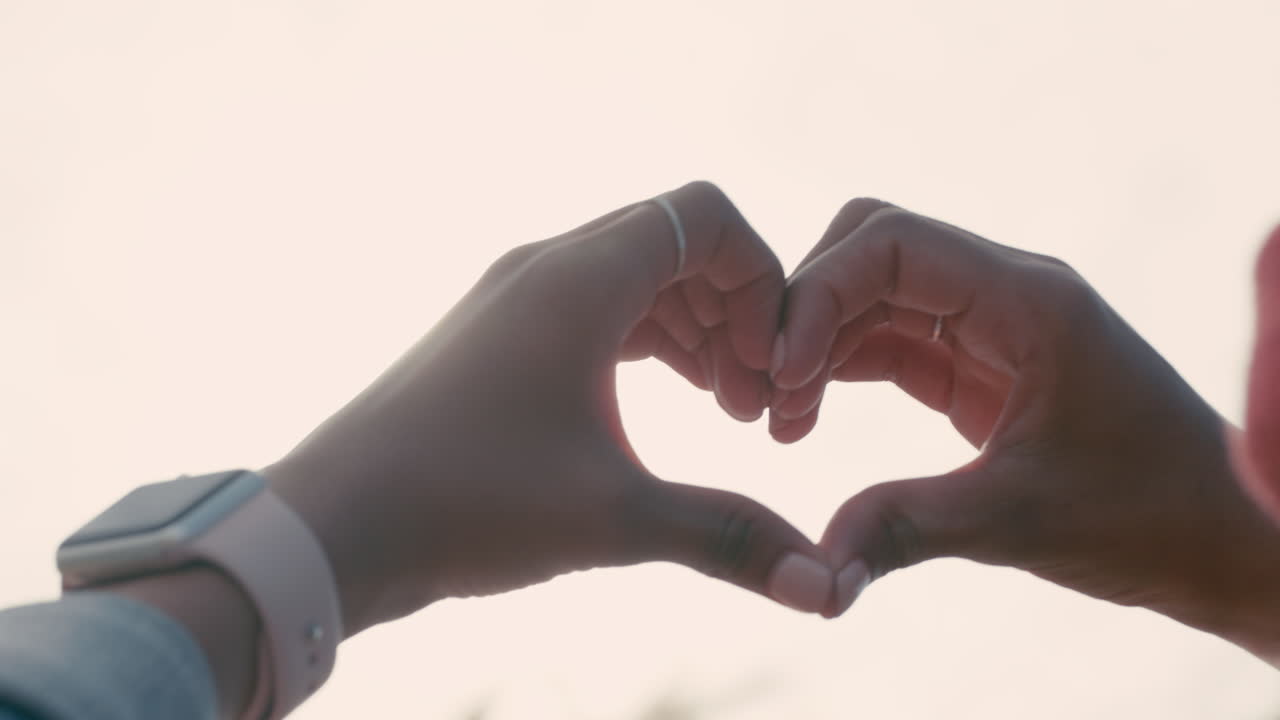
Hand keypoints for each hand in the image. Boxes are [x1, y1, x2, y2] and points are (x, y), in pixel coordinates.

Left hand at [264, 182, 833, 636]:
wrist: (332, 525)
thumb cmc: (466, 502)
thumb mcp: (614, 518)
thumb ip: (728, 536)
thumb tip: (826, 586)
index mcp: (580, 278)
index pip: (705, 217)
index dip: (761, 278)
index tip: (770, 363)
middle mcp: (545, 269)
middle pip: (674, 243)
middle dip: (733, 313)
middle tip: (751, 404)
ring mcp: (513, 300)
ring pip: (634, 280)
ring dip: (692, 330)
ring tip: (722, 411)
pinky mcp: (494, 339)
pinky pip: (594, 311)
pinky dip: (645, 343)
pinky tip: (667, 404)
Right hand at [770, 199, 1279, 660]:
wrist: (1217, 538)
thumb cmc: (1148, 516)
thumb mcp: (1018, 519)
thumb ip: (906, 527)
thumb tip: (814, 569)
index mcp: (1027, 298)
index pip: (891, 243)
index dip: (818, 293)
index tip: (781, 374)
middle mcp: (1005, 291)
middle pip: (871, 248)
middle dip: (806, 307)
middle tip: (768, 390)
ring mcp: (990, 324)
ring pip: (873, 294)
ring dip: (816, 343)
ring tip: (780, 419)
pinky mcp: (978, 364)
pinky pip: (890, 340)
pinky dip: (839, 368)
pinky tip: (805, 418)